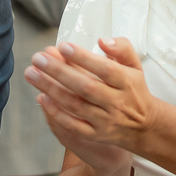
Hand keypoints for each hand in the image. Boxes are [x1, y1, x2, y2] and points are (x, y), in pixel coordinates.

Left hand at [25, 37, 160, 164]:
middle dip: (59, 72)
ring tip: (31, 73)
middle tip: (38, 58)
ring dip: (51, 89)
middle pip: (85, 87)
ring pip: (75, 105)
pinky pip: (73, 125)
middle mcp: (116, 102)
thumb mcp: (135, 65)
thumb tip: (103, 40)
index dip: (83, 58)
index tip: (63, 46)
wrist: (144, 126)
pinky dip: (57, 113)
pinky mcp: (96, 135)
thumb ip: (122, 48)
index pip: (105, 69)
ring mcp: (105, 120)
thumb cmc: (134, 89)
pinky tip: (41, 98)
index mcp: (127, 82)